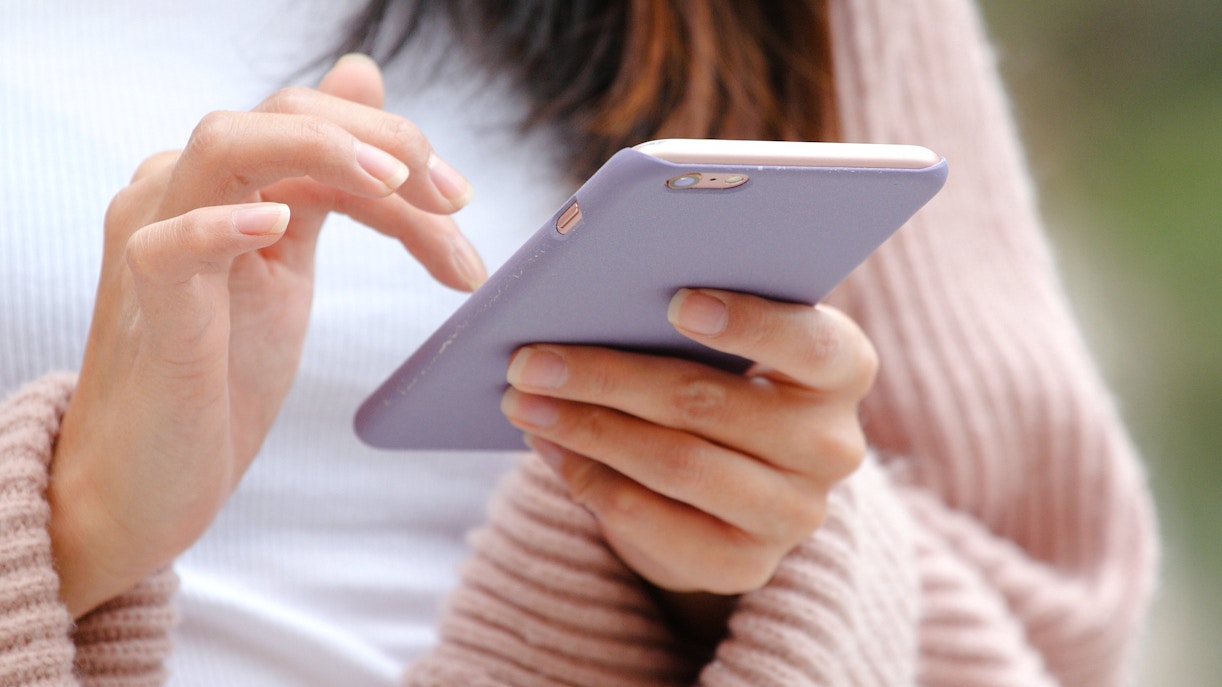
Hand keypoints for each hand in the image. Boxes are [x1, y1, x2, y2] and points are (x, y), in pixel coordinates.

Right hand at [49, 55, 484, 617]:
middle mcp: (182, 196)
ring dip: (325, 154)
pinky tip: (276, 226)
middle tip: (456, 199)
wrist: (147, 482)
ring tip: (394, 187)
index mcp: (223, 187)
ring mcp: (156, 245)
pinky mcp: (148, 312)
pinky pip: (168, 246)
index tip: (462, 203)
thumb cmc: (218, 380)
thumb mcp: (288, 268)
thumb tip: (361, 72)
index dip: (398, 149)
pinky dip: (222, 227)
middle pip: (283, 116)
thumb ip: (324, 180)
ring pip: (224, 147)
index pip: (317, 127)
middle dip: (386, 144)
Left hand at [501, 288, 875, 636]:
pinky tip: (548, 446)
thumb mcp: (723, 347)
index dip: (749, 323)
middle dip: (609, 377)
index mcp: (841, 369)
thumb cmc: (720, 383)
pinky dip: (588, 478)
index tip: (676, 301)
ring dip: (587, 429)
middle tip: (531, 358)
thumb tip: (581, 305)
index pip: (811, 343)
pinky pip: (652, 520)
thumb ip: (683, 321)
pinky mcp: (745, 565)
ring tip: (524, 401)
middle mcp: (832, 445)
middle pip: (710, 403)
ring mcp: (794, 514)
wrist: (729, 492)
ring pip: (676, 463)